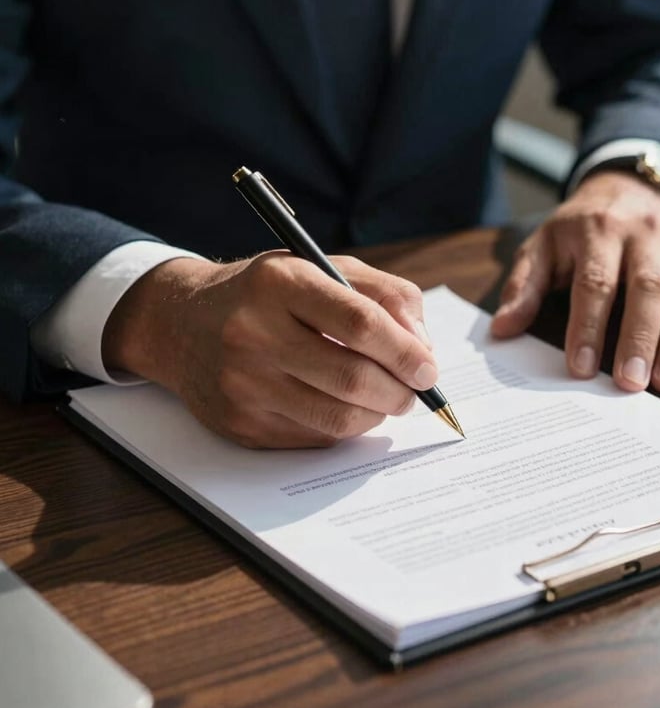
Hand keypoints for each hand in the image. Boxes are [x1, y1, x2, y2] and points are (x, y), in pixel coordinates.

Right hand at [102, 253, 435, 447]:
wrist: (183, 324)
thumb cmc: (268, 293)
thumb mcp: (323, 268)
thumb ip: (385, 296)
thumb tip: (422, 348)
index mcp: (280, 282)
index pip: (359, 322)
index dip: (405, 351)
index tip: (428, 368)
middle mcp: (254, 332)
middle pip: (352, 377)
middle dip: (399, 391)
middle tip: (413, 390)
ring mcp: (242, 383)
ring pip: (337, 417)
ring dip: (377, 414)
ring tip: (386, 400)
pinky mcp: (240, 423)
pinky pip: (314, 438)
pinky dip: (344, 428)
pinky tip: (344, 407)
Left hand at [491, 171, 659, 392]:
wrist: (630, 189)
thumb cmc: (580, 229)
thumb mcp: (543, 246)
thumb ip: (525, 287)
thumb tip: (503, 328)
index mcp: (599, 230)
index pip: (595, 282)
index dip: (589, 327)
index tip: (581, 368)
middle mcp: (646, 235)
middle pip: (649, 289)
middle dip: (640, 339)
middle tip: (630, 383)